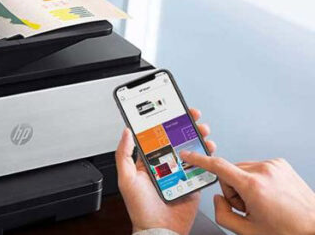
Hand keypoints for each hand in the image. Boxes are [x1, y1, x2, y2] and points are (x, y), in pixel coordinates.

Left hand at [116, 108, 215, 234]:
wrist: (160, 230)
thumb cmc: (140, 208)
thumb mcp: (126, 178)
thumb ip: (123, 154)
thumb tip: (125, 132)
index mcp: (148, 161)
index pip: (156, 136)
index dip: (164, 123)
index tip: (170, 110)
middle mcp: (165, 164)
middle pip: (177, 139)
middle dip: (185, 126)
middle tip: (191, 116)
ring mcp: (180, 172)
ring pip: (191, 149)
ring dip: (198, 137)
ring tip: (202, 130)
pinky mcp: (193, 182)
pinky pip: (202, 166)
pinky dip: (208, 156)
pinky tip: (209, 148)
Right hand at [180, 152, 314, 234]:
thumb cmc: (289, 231)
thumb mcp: (248, 231)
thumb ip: (223, 214)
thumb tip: (218, 199)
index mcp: (253, 186)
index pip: (218, 166)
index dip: (199, 160)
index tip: (188, 155)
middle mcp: (263, 170)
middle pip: (230, 173)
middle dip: (233, 190)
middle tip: (249, 208)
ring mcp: (273, 165)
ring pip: (242, 170)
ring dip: (245, 185)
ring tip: (262, 203)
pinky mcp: (280, 164)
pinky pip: (256, 168)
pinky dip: (257, 180)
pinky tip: (269, 195)